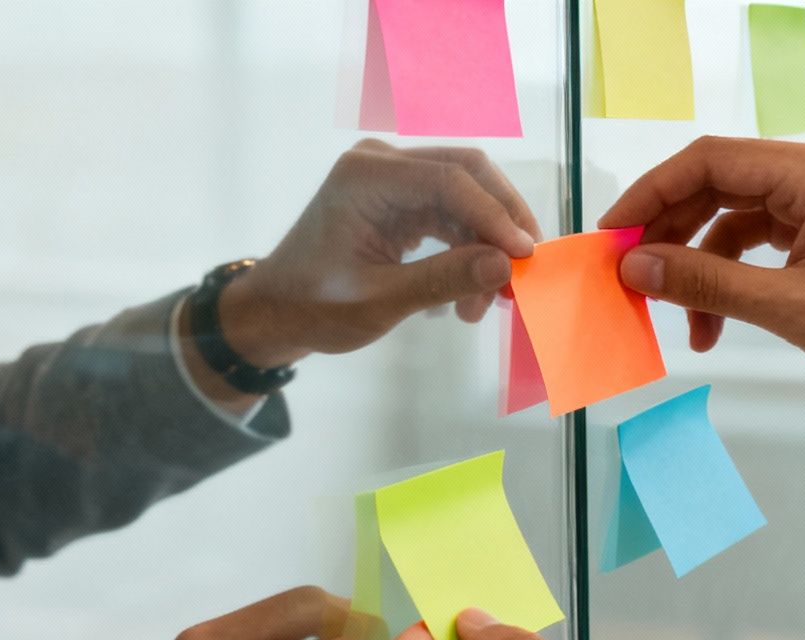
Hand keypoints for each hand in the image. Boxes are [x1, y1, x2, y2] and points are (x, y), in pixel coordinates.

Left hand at [216, 140, 542, 367]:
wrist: (279, 312)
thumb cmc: (315, 307)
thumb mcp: (380, 301)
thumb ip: (443, 280)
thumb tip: (503, 267)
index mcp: (367, 176)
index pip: (451, 180)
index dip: (495, 216)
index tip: (525, 257)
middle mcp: (382, 164)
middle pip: (467, 174)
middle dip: (502, 222)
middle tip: (524, 272)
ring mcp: (393, 178)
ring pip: (466, 195)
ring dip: (488, 243)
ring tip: (493, 299)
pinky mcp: (402, 199)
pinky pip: (452, 213)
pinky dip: (471, 248)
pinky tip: (474, 290)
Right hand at [599, 136, 804, 392]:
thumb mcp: (789, 309)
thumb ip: (707, 282)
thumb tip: (638, 266)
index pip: (708, 160)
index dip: (651, 195)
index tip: (613, 234)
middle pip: (721, 182)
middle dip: (673, 233)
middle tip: (634, 278)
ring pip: (741, 212)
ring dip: (705, 263)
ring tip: (684, 322)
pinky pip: (769, 230)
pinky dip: (739, 269)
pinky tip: (721, 317)